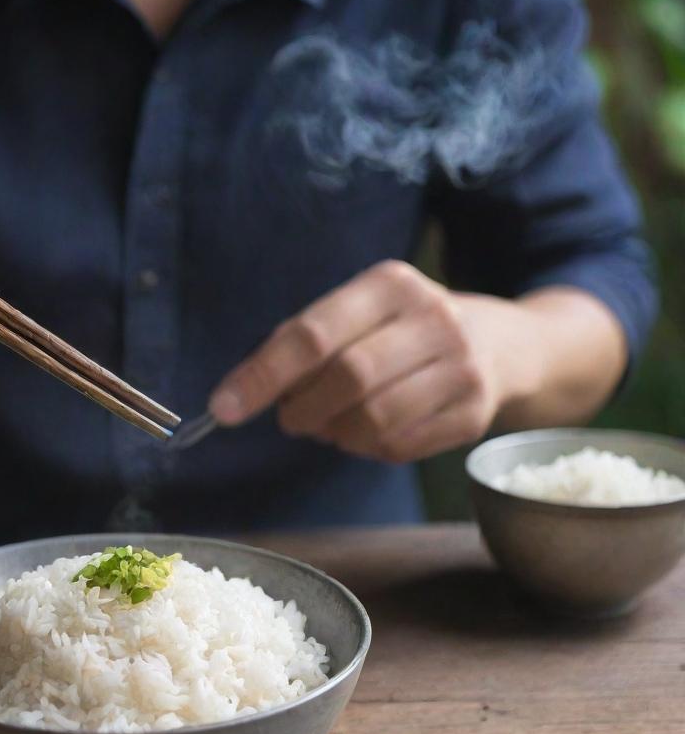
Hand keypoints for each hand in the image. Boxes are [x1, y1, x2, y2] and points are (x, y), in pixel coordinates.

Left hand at [208, 261, 508, 463]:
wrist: (507, 345)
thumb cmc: (407, 328)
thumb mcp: (364, 311)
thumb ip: (307, 341)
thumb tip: (244, 392)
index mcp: (391, 285)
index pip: (313, 334)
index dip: (263, 375)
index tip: (224, 408)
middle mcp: (432, 319)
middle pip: (346, 379)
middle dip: (302, 410)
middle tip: (291, 419)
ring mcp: (460, 368)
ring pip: (372, 420)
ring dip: (334, 434)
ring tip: (332, 424)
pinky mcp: (472, 414)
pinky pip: (397, 447)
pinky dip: (367, 448)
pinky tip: (369, 432)